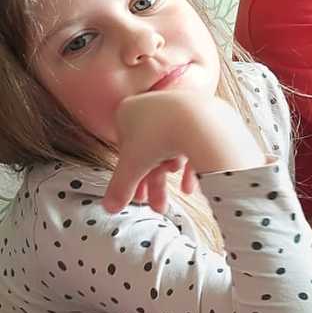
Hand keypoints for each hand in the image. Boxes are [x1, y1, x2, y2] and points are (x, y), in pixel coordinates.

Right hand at [104, 91, 260, 214]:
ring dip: (170, 176)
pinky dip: (191, 166)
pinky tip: (189, 188)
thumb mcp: (133, 166)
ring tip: (173, 196)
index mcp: (128, 111)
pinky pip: (193, 143)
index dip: (131, 175)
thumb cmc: (161, 135)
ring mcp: (178, 108)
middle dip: (153, 183)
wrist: (201, 120)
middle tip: (156, 206)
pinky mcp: (201, 115)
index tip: (137, 194)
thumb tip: (109, 207)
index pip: (126, 149)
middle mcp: (152, 105)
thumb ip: (120, 187)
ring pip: (170, 147)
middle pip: (150, 150)